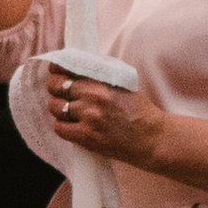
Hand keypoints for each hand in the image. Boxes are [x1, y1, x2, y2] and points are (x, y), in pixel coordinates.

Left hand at [42, 62, 160, 168]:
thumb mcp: (122, 84)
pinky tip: (71, 125)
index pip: (67, 69)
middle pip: (56, 86)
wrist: (152, 138)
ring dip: (58, 108)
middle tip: (59, 92)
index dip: (57, 70)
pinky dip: (62, 126)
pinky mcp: (87, 136)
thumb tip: (75, 68)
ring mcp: (89, 118)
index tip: (56, 72)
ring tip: (67, 110)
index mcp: (103, 81)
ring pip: (55, 107)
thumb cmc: (139, 111)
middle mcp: (94, 98)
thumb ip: (99, 77)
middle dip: (55, 88)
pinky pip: (60, 128)